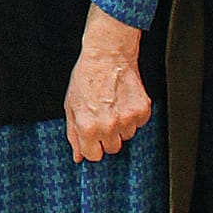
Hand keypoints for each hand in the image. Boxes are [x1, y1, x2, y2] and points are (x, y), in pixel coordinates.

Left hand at [64, 5, 151, 161]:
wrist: (107, 56)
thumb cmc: (86, 78)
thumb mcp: (70, 106)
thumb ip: (73, 134)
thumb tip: (78, 156)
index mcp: (88, 127)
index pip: (94, 156)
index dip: (92, 147)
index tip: (92, 139)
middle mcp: (109, 126)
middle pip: (112, 149)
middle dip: (106, 137)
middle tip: (102, 119)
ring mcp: (128, 119)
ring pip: (126, 136)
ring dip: (120, 126)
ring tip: (112, 107)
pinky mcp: (142, 111)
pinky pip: (139, 125)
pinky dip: (132, 116)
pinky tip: (123, 102)